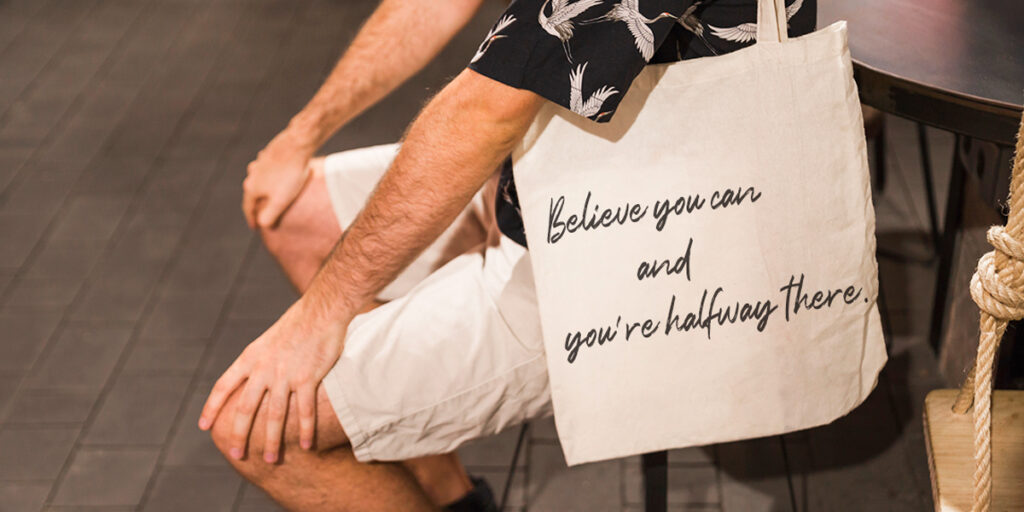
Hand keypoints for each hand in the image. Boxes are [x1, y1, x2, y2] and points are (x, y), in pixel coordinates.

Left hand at [198, 300, 347, 462]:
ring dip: (271, 440)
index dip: (211, 408)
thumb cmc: (298, 322)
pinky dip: (304, 430)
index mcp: (250, 357)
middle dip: (240, 434)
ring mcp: (286, 375)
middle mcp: (263, 369)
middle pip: (245, 408)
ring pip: (274, 416)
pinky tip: (304, 445)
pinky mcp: (308, 378)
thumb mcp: (269, 339)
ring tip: (270, 460)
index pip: (223, 386)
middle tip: (237, 454)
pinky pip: (305, 411)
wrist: (321, 310)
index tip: (203, 426)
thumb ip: (260, 360)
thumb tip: (254, 378)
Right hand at [242, 129, 314, 228]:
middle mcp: (252, 175)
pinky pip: (268, 170)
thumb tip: (262, 224)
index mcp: (252, 187)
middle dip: (257, 204)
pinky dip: (270, 176)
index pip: (248, 207)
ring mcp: (259, 163)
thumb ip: (269, 215)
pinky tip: (277, 176)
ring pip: (259, 180)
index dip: (252, 219)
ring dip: (263, 189)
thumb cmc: (290, 174)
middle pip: (253, 193)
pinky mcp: (269, 154)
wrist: (297, 144)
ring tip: (269, 196)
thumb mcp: (280, 201)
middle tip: (262, 213)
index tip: (255, 227)